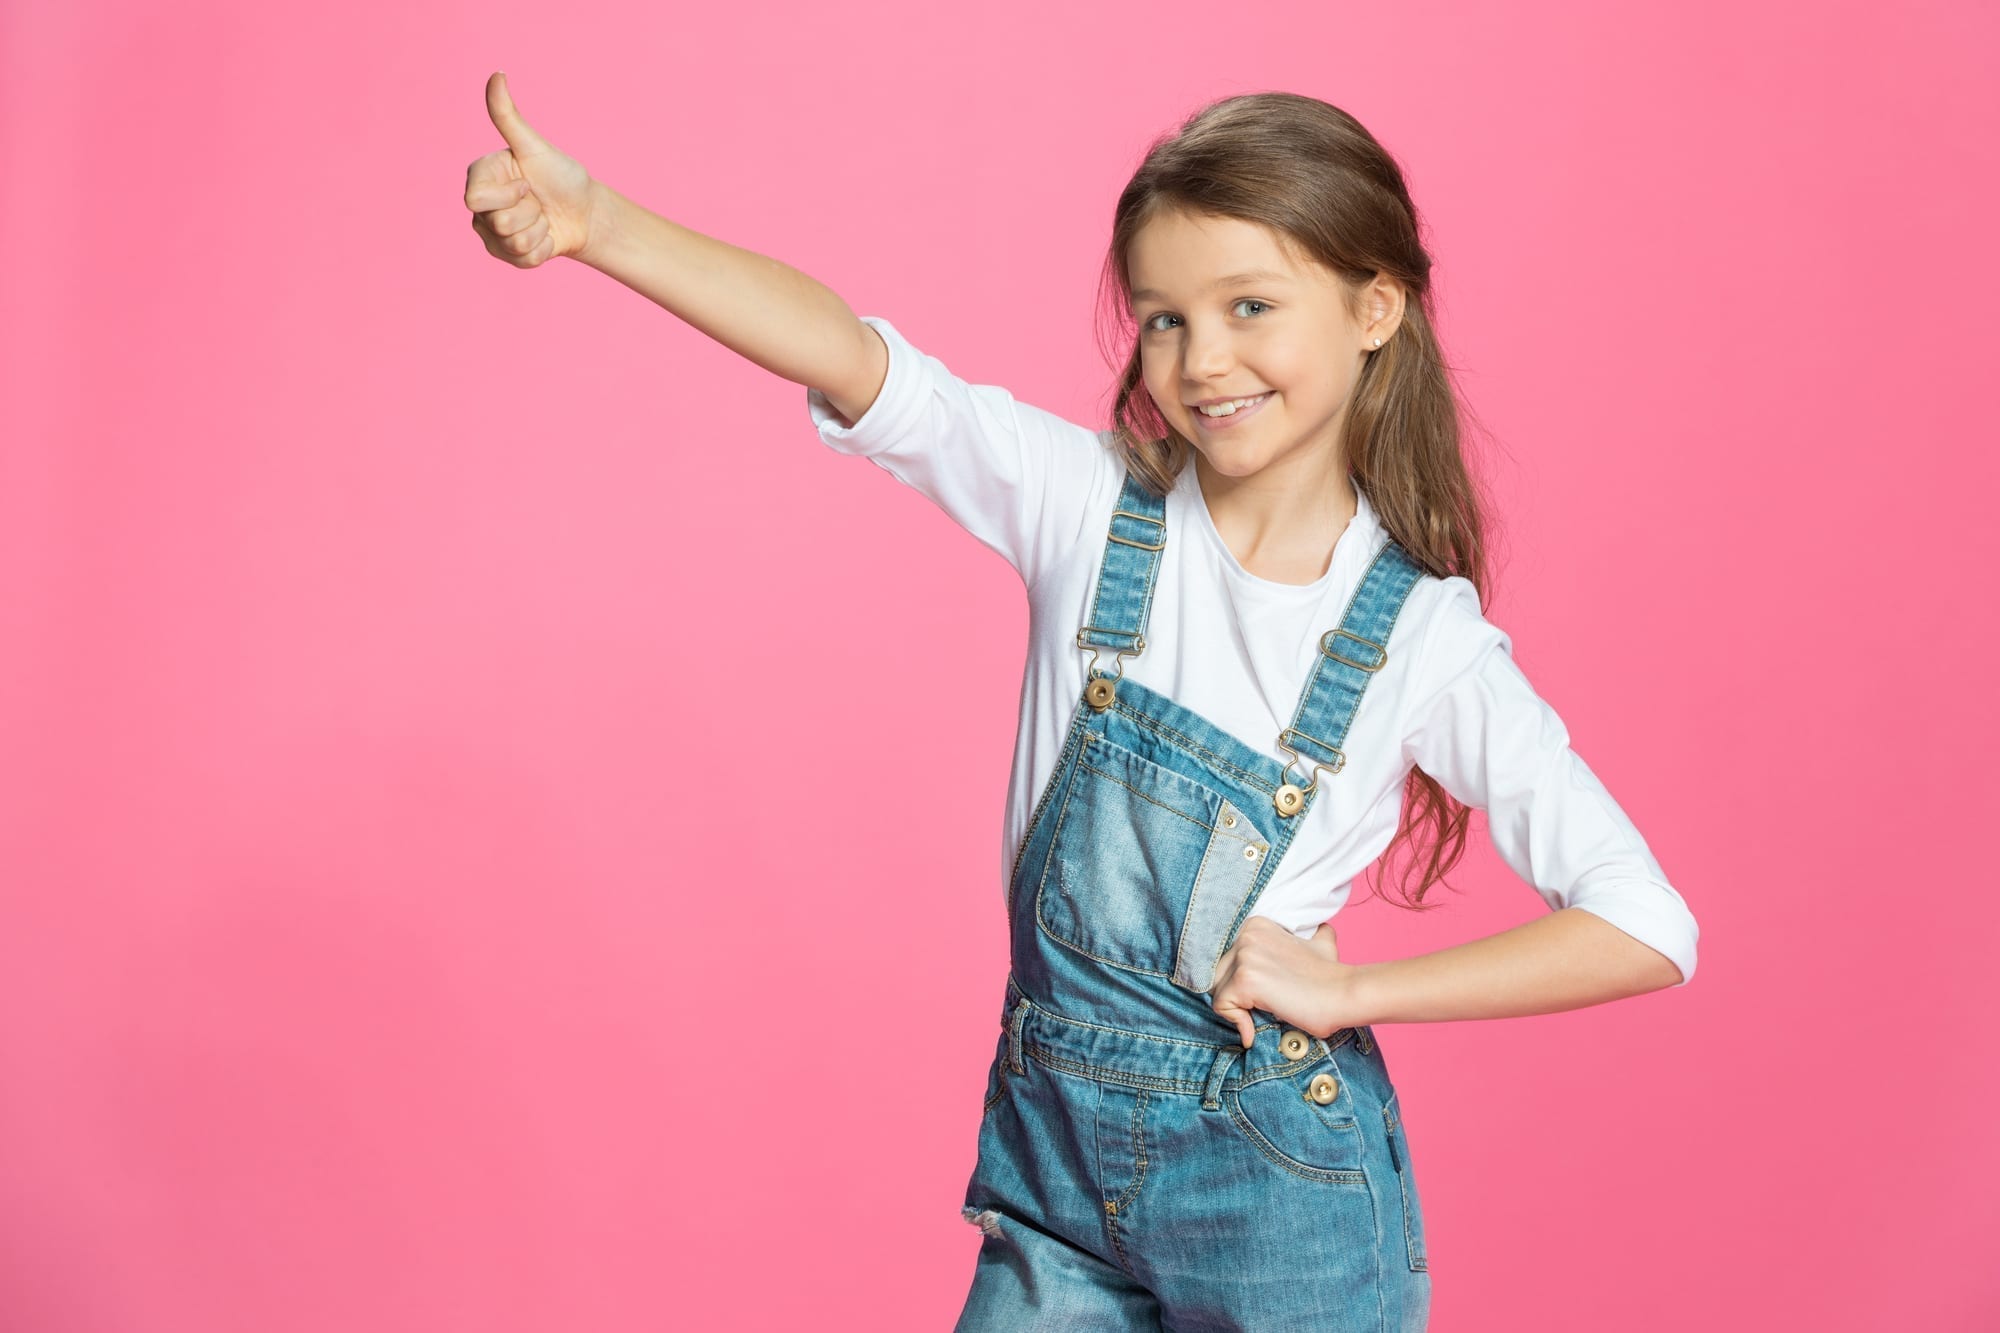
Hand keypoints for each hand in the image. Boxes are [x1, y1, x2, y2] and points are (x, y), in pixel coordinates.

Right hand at [464, 71, 602, 267]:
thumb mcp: (535, 146)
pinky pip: (524, 260)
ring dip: (539, 230)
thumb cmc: (561, 175)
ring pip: (512, 243)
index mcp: (480, 178)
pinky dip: (544, 248)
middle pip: (497, 223)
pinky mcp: (507, 256)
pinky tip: (546, 235)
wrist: (585, 211)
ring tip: (543, 217)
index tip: (527, 183)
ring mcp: (491, 234)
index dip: (507, 195)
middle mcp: (480, 207)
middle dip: (529, 213)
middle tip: (537, 200)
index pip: (475, 199)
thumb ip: (508, 116)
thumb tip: (497, 74)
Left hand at [1209, 917, 1356, 1048]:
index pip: (1227, 957)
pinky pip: (1222, 1006)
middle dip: (1233, 993)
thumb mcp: (1319, 942)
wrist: (1345, 994)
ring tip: (1257, 1018)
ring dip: (1234, 1007)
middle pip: (1217, 972)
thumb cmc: (1333, 975)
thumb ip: (1305, 936)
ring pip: (1216, 988)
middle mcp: (1247, 935)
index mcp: (1257, 925)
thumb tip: (1318, 929)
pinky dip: (1236, 1023)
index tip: (1256, 997)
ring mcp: (1245, 956)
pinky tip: (1253, 1032)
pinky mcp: (1245, 980)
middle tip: (1255, 1010)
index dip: (1238, 980)